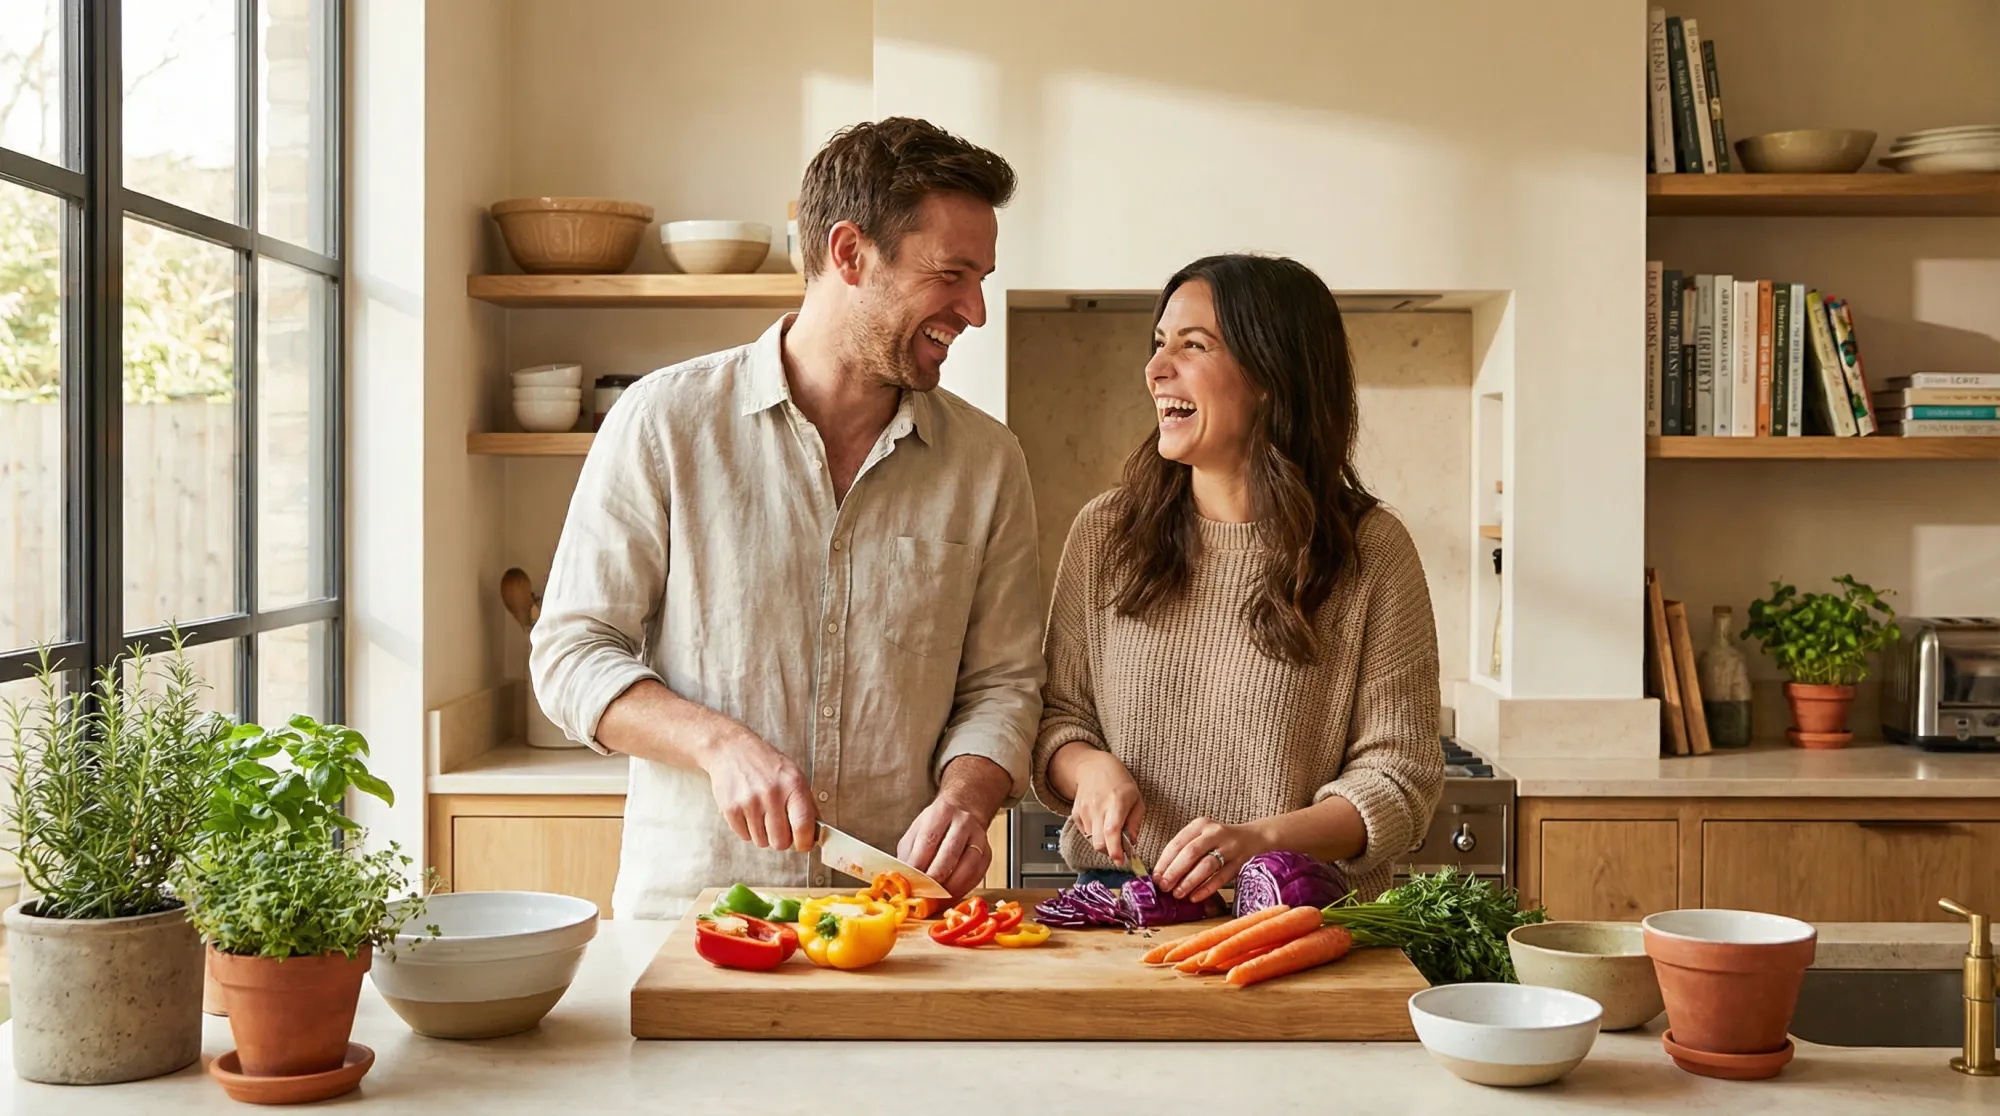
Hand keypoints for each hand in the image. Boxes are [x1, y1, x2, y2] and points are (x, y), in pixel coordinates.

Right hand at [699, 725, 816, 851]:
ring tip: (761, 814)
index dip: (805, 842)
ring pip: (761, 842)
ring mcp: (749, 802)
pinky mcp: (730, 809)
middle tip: (779, 827)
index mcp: (792, 785)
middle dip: (781, 839)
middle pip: (780, 842)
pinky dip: (747, 829)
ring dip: (763, 834)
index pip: (803, 826)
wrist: (731, 750)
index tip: (803, 844)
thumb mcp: (793, 775)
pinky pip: (744, 836)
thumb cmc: (766, 764)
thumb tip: (816, 832)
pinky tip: (748, 811)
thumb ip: (807, 803)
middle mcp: (771, 794)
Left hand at [897, 795, 993, 899]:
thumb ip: (910, 853)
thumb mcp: (917, 831)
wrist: (963, 813)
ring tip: (936, 898)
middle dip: (935, 877)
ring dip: (950, 886)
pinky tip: (950, 895)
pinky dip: (962, 889)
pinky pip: (977, 875)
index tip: (910, 881)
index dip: (919, 864)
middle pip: (950, 853)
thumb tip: (904, 879)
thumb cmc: (936, 826)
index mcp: (941, 812)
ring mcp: (978, 837)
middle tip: (923, 893)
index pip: (929, 840)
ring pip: (967, 866)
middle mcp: (963, 822)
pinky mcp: (987, 853)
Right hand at [1065, 745, 1145, 869]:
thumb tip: (1132, 842)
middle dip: (1110, 852)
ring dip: (1103, 842)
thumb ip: (1135, 822)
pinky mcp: (1076, 813)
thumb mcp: (1136, 799)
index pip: (1112, 831)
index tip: (1121, 861)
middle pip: (1099, 842)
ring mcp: (1084, 810)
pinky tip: (1100, 822)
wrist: (1094, 768)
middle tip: (1119, 850)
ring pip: (1092, 840)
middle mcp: (1098, 807)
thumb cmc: (1119, 783)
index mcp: (1116, 802)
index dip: (1115, 850)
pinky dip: (1094, 834)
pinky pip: (1085, 834)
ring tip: (1111, 829)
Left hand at [1155, 816, 1270, 903]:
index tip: (1156, 877)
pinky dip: (1206, 888)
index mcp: (1200, 825)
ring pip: (1206, 865)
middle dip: (1175, 872)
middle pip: (1191, 853)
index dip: (1165, 862)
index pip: (1178, 843)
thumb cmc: (1218, 840)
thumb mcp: (1201, 836)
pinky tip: (1195, 897)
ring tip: (1178, 894)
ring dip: (1190, 881)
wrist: (1251, 837)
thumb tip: (1162, 874)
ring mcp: (1229, 847)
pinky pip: (1221, 877)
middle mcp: (1214, 833)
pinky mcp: (1239, 861)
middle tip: (1164, 887)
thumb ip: (1184, 851)